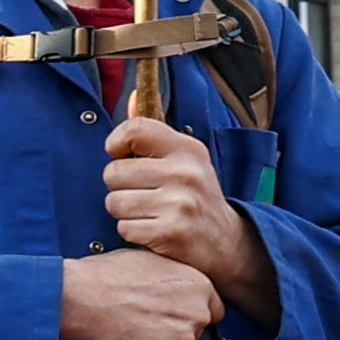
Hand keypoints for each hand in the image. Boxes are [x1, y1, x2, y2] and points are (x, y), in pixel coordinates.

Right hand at [57, 248, 221, 339]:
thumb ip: (172, 276)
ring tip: (128, 332)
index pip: (212, 309)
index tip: (170, 315)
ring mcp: (183, 339)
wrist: (78, 298)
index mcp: (199, 285)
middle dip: (172, 331)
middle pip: (195, 332)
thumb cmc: (104, 276)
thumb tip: (170, 286)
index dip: (188, 313)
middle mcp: (198, 312)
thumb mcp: (148, 260)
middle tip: (142, 323)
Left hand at [100, 113, 262, 302]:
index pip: (134, 129)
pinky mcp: (171, 232)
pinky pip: (125, 228)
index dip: (116, 142)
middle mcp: (186, 172)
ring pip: (114, 202)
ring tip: (149, 212)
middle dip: (119, 187)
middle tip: (143, 193)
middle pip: (113, 172)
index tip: (119, 154)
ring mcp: (179, 203)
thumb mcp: (184, 160)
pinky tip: (153, 230)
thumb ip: (153, 133)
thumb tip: (132, 96)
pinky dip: (133, 232)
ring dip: (125, 212)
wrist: (226, 243)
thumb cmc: (196, 197)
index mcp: (188, 149)